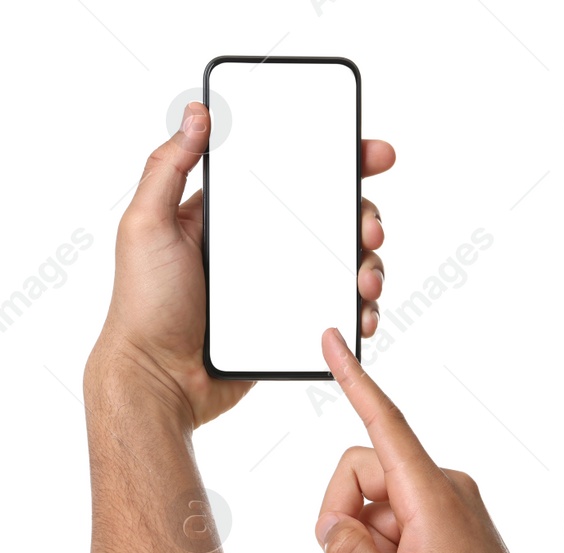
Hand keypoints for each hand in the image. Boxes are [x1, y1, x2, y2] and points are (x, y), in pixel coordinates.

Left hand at [86, 102, 392, 427]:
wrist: (158, 379)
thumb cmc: (143, 304)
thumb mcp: (145, 225)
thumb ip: (168, 166)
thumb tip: (198, 112)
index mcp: (234, 214)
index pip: (292, 174)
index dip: (336, 161)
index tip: (370, 154)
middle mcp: (264, 243)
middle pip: (332, 216)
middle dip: (364, 216)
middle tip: (370, 228)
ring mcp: (283, 282)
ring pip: (345, 261)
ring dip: (370, 264)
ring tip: (366, 280)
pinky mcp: (295, 320)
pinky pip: (340, 306)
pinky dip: (361, 307)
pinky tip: (361, 312)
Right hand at [314, 329, 556, 552]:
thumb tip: (328, 523)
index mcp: (434, 496)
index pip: (385, 425)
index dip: (354, 381)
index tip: (334, 342)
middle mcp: (444, 486)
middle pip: (363, 469)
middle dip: (343, 511)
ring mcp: (446, 501)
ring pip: (372, 497)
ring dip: (364, 536)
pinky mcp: (446, 516)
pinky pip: (392, 515)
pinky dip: (381, 542)